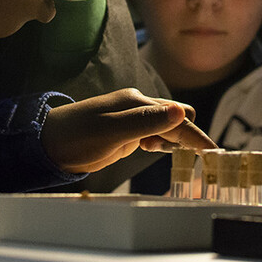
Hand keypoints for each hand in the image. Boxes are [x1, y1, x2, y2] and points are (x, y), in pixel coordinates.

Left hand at [41, 88, 215, 173]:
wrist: (48, 143)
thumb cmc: (76, 136)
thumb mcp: (112, 132)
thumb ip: (146, 122)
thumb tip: (179, 112)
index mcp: (136, 102)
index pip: (176, 118)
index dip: (195, 136)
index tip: (214, 153)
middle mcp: (137, 107)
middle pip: (176, 117)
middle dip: (189, 134)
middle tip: (199, 158)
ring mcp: (131, 120)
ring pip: (167, 126)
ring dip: (177, 139)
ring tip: (183, 157)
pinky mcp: (125, 133)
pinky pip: (154, 134)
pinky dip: (163, 142)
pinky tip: (158, 150)